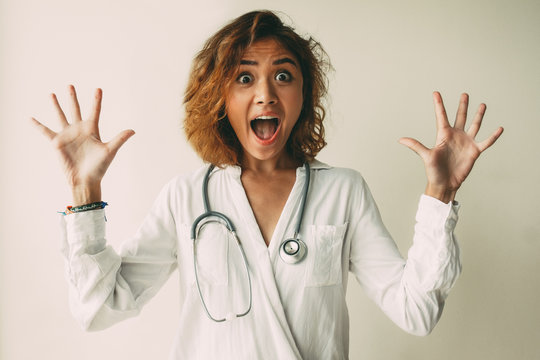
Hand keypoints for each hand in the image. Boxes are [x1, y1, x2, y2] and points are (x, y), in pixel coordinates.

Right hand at [31, 85, 134, 204]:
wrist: (86, 180)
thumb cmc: (99, 167)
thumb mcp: (110, 150)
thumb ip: (120, 139)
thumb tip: (133, 130)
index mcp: (92, 130)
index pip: (95, 111)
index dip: (96, 100)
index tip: (98, 88)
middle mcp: (79, 130)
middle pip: (75, 109)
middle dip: (73, 98)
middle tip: (71, 85)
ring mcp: (68, 135)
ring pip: (60, 116)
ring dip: (56, 105)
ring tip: (52, 94)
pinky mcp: (57, 143)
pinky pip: (45, 131)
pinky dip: (38, 125)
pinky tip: (30, 118)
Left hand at [399, 92, 503, 202]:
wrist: (444, 184)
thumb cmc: (433, 171)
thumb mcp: (426, 156)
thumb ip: (416, 146)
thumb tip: (400, 139)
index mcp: (443, 135)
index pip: (441, 116)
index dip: (439, 105)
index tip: (435, 92)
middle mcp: (455, 136)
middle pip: (460, 117)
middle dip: (462, 106)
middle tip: (464, 94)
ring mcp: (466, 142)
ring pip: (474, 125)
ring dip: (478, 115)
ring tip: (482, 104)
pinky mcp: (474, 151)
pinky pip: (486, 142)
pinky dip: (493, 136)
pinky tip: (499, 128)